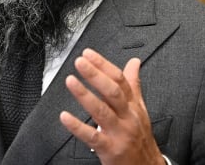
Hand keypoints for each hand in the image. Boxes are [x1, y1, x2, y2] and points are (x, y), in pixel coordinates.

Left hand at [60, 49, 164, 164]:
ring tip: (70, 81)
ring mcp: (119, 133)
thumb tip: (134, 62)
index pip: (120, 80)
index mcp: (132, 105)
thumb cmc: (140, 137)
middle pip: (112, 92)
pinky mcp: (110, 150)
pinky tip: (65, 117)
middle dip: (95, 75)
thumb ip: (134, 84)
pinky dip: (77, 126)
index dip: (103, 65)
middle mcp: (127, 117)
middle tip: (80, 62)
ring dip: (84, 95)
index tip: (88, 54)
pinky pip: (92, 137)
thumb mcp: (139, 109)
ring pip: (102, 111)